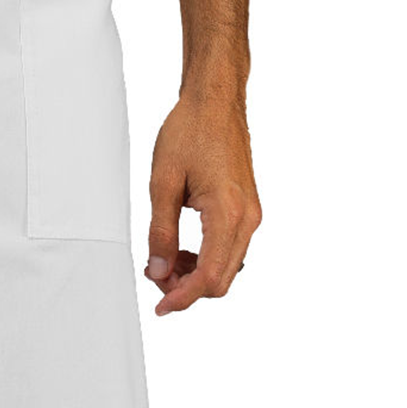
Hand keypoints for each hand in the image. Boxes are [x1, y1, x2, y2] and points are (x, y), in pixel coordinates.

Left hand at [146, 89, 260, 315]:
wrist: (215, 101)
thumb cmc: (190, 131)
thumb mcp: (163, 181)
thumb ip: (161, 231)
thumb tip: (159, 271)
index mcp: (228, 212)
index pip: (210, 277)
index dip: (183, 298)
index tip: (159, 305)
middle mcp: (248, 218)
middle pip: (222, 279)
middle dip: (188, 288)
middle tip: (155, 276)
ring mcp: (251, 214)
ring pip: (228, 266)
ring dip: (197, 274)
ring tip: (165, 260)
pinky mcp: (248, 208)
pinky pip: (231, 248)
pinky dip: (208, 257)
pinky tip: (184, 248)